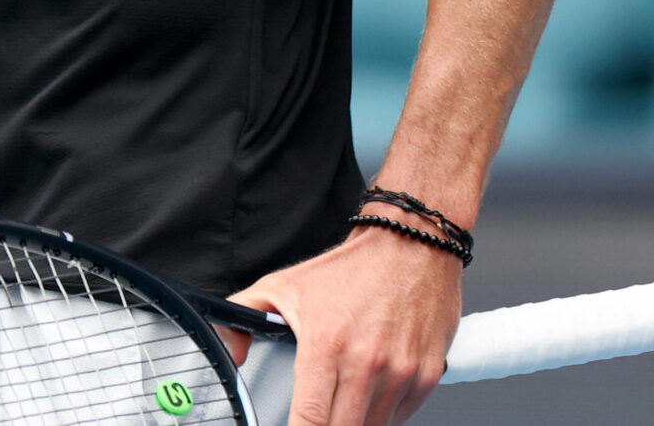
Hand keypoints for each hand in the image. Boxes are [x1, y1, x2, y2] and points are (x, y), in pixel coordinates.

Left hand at [227, 227, 459, 425]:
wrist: (412, 245)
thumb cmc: (351, 269)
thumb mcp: (284, 286)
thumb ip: (243, 318)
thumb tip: (228, 351)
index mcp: (326, 345)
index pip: (308, 421)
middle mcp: (365, 363)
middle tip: (316, 415)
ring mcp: (400, 373)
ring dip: (352, 423)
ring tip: (343, 399)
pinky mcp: (425, 377)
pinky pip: (398, 419)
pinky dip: (381, 416)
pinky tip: (371, 392)